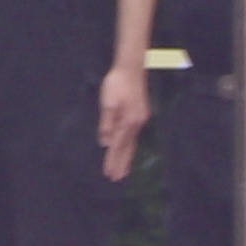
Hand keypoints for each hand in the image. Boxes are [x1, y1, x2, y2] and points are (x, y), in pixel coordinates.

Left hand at [97, 59, 147, 182]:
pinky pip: (134, 137)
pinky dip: (130, 147)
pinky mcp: (140, 115)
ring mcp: (140, 119)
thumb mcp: (108, 103)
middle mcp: (136, 124)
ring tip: (124, 171)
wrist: (131, 67)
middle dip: (121, 164)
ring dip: (127, 158)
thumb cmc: (117, 83)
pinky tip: (129, 150)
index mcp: (128, 122)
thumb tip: (105, 143)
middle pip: (127, 148)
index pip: (118, 146)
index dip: (112, 161)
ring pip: (132, 143)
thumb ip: (107, 124)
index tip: (109, 174)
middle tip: (117, 178)